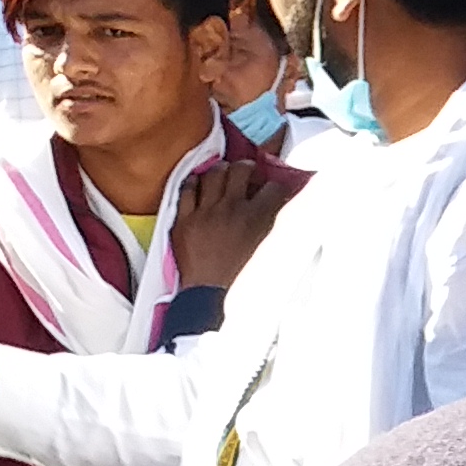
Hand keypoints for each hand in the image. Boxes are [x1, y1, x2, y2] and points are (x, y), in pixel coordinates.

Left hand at [165, 156, 285, 293]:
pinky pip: (185, 190)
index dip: (277, 186)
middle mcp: (232, 209)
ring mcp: (205, 212)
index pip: (273, 188)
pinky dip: (193, 183)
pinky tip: (198, 185)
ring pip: (212, 175)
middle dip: (247, 168)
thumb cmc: (246, 280)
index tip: (275, 190)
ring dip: (220, 171)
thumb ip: (277, 229)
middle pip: (240, 171)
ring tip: (223, 173)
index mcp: (258, 218)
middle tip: (248, 171)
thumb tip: (282, 214)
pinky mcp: (184, 220)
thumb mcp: (271, 253)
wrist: (212, 297)